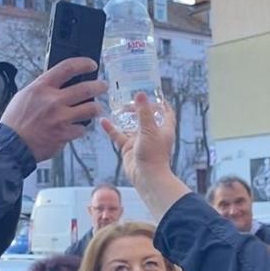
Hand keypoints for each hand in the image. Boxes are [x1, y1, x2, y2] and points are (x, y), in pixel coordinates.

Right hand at [0, 57, 105, 161]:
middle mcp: (53, 100)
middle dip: (99, 86)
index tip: (91, 64)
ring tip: (96, 108)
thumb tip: (59, 83)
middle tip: (103, 86)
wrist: (11, 144)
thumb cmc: (15, 121)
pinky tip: (76, 127)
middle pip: (86, 88)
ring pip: (90, 109)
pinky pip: (81, 128)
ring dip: (96, 108)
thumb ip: (43, 89)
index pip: (68, 67)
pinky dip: (80, 128)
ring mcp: (61, 117)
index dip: (83, 63)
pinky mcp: (65, 133)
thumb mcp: (25, 96)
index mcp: (42, 87)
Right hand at [101, 92, 188, 220]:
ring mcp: (140, 141)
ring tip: (117, 106)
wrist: (147, 177)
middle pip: (147, 116)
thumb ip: (144, 112)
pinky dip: (111, 128)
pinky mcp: (128, 148)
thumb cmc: (154, 155)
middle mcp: (152, 133)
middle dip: (139, 107)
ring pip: (131, 125)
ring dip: (125, 117)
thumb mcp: (149, 130)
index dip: (161, 102)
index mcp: (164, 128)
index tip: (153, 93)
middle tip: (130, 98)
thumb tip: (141, 94)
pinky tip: (104, 121)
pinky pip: (118, 135)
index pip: (166, 111)